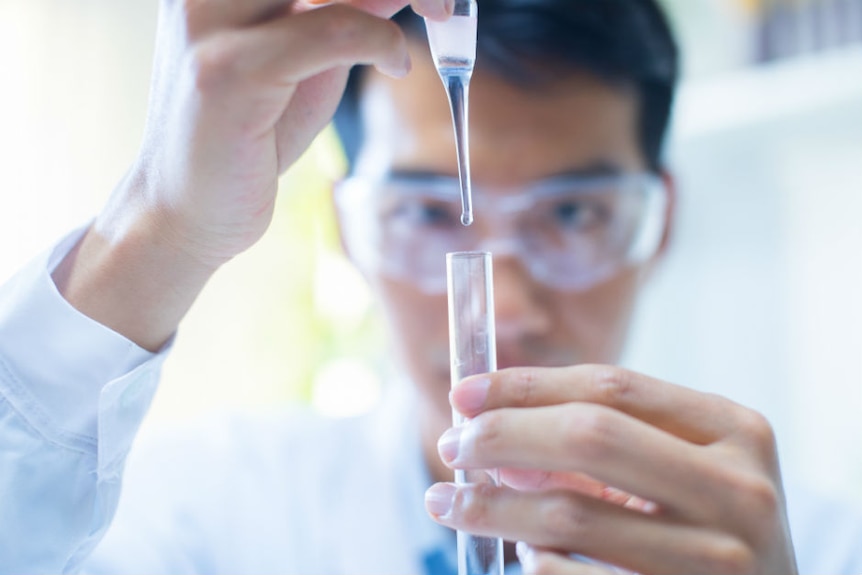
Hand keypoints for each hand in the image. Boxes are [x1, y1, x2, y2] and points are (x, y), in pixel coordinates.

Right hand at [55, 0, 450, 349]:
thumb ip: (341, 15)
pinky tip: (396, 64)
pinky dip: (381, 40)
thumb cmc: (245, 139)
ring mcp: (208, 22)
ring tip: (439, 13)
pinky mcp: (228, 70)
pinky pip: (334, 29)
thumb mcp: (303, 63)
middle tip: (444, 1)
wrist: (186, 211)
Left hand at [425, 365, 797, 574]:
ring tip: (453, 502)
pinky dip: (537, 564)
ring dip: (493, 506)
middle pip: (588, 435)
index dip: (526, 385)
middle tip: (451, 447)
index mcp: (735, 431)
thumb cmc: (711, 531)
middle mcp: (739, 490)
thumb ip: (602, 445)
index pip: (611, 386)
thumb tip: (492, 431)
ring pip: (570, 515)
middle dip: (502, 435)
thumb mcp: (681, 472)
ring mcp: (719, 561)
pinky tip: (522, 554)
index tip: (464, 394)